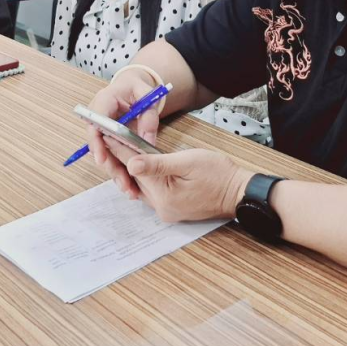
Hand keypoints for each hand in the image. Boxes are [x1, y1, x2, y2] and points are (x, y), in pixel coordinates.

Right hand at [85, 67, 165, 197]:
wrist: (133, 88)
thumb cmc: (138, 88)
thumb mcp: (147, 95)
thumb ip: (148, 116)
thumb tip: (146, 140)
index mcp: (104, 101)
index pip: (94, 123)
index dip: (96, 143)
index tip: (102, 159)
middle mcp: (98, 117)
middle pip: (97, 144)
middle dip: (109, 165)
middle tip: (123, 182)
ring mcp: (102, 129)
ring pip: (104, 154)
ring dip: (115, 172)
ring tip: (129, 189)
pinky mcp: (108, 140)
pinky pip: (112, 155)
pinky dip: (120, 170)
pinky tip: (130, 185)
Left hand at [121, 149, 254, 222]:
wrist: (239, 192)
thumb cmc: (218, 174)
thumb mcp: (187, 161)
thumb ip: (158, 163)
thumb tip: (131, 163)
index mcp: (163, 196)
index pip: (134, 168)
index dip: (120, 149)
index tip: (107, 134)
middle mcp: (161, 208)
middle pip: (135, 179)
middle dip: (125, 159)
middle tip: (113, 138)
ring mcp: (167, 211)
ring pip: (142, 186)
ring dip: (136, 168)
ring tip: (124, 148)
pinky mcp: (172, 209)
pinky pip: (153, 191)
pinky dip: (147, 177)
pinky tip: (143, 165)